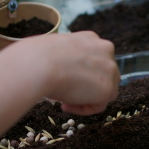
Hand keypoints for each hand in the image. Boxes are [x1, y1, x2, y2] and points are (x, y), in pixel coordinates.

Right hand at [5, 31, 119, 114]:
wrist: (39, 65)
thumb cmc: (38, 56)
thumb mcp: (55, 49)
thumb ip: (67, 57)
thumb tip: (61, 68)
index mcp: (91, 38)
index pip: (94, 61)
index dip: (81, 75)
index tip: (66, 80)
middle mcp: (105, 50)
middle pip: (103, 75)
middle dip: (87, 87)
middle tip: (67, 94)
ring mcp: (109, 69)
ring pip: (103, 91)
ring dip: (85, 98)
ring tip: (65, 101)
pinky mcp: (108, 89)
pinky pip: (99, 105)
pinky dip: (83, 109)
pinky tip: (66, 105)